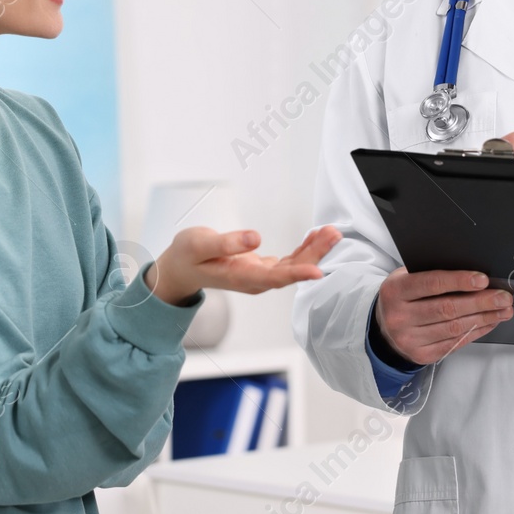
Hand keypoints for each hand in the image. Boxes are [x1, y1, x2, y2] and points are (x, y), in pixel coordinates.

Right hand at [145, 225, 340, 305]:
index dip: (297, 274)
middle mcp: (254, 280)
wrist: (179, 269)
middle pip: (291, 271)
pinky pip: (288, 262)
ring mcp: (259, 276)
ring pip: (293, 266)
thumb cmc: (187, 256)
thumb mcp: (199, 244)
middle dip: (315, 254)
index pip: (274, 278)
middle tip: (334, 235)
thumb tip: (255, 238)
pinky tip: (315, 238)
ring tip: (331, 233)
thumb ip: (227, 242)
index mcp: (240, 277)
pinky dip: (303, 250)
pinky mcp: (260, 268)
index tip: (318, 270)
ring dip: (313, 251)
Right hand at [374, 267, 513, 365]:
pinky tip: (489, 322)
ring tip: (503, 310)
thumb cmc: (402, 297)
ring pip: (454, 328)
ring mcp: (410, 339)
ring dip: (484, 318)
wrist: (383, 329)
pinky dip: (476, 332)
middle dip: (480, 302)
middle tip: (504, 297)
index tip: (483, 279)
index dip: (459, 281)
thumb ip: (431, 274)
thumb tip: (473, 275)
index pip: (431, 284)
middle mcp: (400, 317)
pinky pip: (454, 343)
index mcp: (396, 291)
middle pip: (447, 309)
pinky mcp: (421, 355)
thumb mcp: (406, 278)